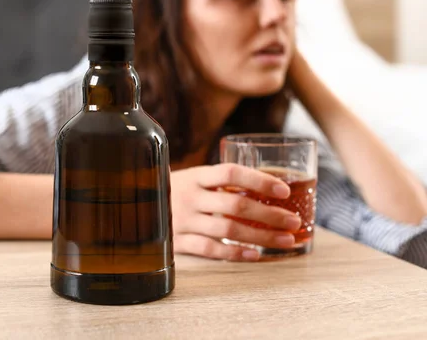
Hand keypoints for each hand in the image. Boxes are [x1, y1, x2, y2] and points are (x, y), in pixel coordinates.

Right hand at [170, 164, 300, 261]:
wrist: (135, 205)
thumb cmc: (174, 191)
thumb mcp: (192, 178)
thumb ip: (220, 183)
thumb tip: (267, 188)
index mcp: (195, 176)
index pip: (230, 173)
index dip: (259, 180)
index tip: (284, 190)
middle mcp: (190, 197)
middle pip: (235, 205)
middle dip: (269, 214)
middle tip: (294, 221)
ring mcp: (183, 220)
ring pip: (228, 230)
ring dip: (260, 237)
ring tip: (285, 240)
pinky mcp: (178, 242)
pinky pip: (210, 250)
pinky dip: (235, 253)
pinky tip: (255, 255)